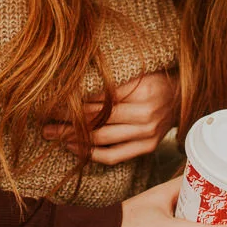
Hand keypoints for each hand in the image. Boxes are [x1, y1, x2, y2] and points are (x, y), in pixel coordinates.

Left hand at [42, 71, 177, 164]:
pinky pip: (114, 156)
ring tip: (53, 135)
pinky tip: (74, 148)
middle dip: (67, 122)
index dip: (72, 102)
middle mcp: (145, 114)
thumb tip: (72, 83)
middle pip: (97, 120)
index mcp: (141, 90)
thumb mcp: (135, 70)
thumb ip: (110, 78)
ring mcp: (147, 134)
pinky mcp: (147, 147)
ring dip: (73, 139)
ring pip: (102, 139)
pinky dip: (91, 154)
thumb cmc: (154, 78)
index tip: (51, 102)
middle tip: (44, 123)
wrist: (182, 97)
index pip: (99, 99)